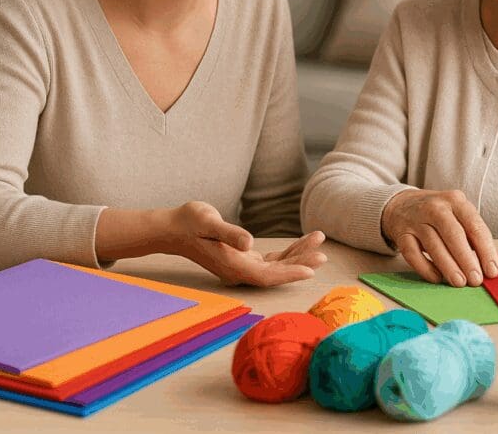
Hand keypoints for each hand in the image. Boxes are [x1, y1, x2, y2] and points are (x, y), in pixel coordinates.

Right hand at [164, 201, 326, 286]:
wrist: (174, 227)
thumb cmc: (190, 222)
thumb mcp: (208, 223)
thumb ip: (229, 233)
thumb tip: (249, 243)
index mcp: (232, 266)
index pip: (267, 275)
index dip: (289, 274)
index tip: (311, 270)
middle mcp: (239, 271)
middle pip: (276, 273)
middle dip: (301, 264)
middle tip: (323, 254)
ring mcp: (242, 266)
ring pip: (276, 266)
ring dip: (298, 256)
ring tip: (319, 241)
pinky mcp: (244, 258)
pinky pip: (271, 259)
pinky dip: (288, 252)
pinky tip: (303, 243)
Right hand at [382, 189, 497, 286]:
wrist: (402, 205)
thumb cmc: (439, 216)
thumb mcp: (460, 219)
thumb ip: (480, 239)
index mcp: (456, 201)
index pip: (475, 226)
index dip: (486, 250)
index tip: (493, 270)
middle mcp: (436, 207)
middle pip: (453, 234)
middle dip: (467, 259)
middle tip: (476, 280)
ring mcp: (416, 220)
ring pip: (433, 244)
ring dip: (448, 266)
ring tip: (459, 283)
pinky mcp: (402, 233)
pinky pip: (413, 253)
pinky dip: (425, 268)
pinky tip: (437, 278)